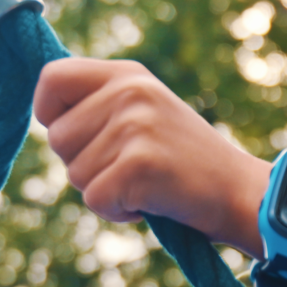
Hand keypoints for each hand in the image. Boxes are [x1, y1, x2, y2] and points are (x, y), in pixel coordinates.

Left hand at [32, 59, 269, 253]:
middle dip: (82, 164)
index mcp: (128, 75)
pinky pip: (94, 199)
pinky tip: (149, 201)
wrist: (239, 191)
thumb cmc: (183, 160)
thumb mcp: (144, 112)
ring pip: (73, 173)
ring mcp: (136, 126)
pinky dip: (117, 211)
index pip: (51, 77)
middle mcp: (130, 91)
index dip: (49, 112)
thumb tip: (47, 115)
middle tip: (130, 166)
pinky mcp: (139, 164)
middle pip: (56, 137)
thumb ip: (100, 105)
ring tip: (145, 182)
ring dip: (104, 190)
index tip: (77, 135)